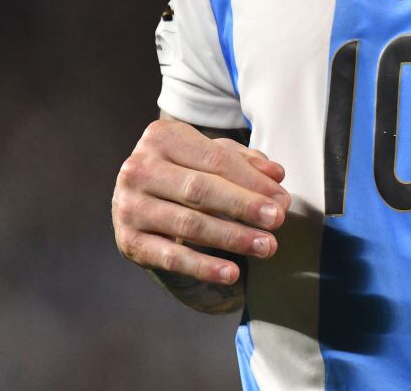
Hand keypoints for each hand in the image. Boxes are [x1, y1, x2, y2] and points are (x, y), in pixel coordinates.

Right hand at [112, 119, 290, 284]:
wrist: (139, 194)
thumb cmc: (186, 169)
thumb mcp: (213, 156)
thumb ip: (245, 162)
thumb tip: (276, 175)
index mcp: (162, 137)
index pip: (215, 160)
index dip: (252, 181)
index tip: (282, 200)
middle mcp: (138, 169)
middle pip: (200, 189)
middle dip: (244, 206)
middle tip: (278, 220)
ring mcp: (129, 206)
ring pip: (188, 224)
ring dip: (232, 237)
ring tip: (265, 246)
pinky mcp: (128, 241)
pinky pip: (170, 257)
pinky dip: (202, 267)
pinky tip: (231, 273)